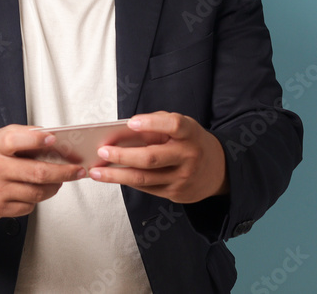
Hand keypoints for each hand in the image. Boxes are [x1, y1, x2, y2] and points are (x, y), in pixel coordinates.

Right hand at [0, 125, 85, 219]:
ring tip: (60, 180)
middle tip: (77, 170)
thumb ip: (20, 135)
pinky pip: (27, 207)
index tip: (54, 139)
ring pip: (37, 193)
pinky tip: (36, 190)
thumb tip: (48, 137)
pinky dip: (37, 199)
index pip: (17, 140)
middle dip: (64, 172)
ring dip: (54, 187)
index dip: (37, 140)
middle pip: (37, 173)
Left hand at [88, 112, 228, 202]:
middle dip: (122, 155)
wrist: (220, 170)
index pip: (173, 125)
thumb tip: (125, 131)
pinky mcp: (176, 193)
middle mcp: (188, 156)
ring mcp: (182, 178)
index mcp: (190, 133)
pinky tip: (113, 177)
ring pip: (144, 178)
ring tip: (97, 171)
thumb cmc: (191, 141)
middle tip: (102, 151)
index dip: (152, 123)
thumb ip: (158, 124)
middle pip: (151, 158)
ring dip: (116, 175)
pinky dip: (127, 182)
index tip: (131, 123)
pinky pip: (147, 188)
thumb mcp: (183, 126)